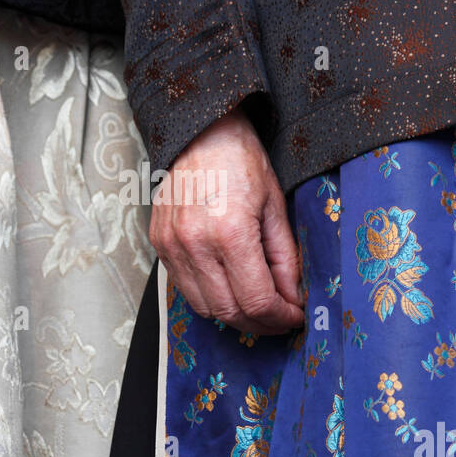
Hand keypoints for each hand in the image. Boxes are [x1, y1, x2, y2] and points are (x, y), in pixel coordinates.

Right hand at [151, 107, 304, 334]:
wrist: (201, 133)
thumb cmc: (240, 161)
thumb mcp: (275, 207)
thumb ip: (285, 258)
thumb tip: (292, 297)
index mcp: (230, 233)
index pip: (256, 300)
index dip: (280, 317)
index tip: (295, 315)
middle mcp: (195, 245)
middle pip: (229, 311)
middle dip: (260, 323)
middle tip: (279, 318)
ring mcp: (172, 247)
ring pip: (204, 308)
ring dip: (234, 316)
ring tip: (256, 307)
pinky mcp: (159, 244)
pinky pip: (185, 288)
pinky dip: (209, 298)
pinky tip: (229, 289)